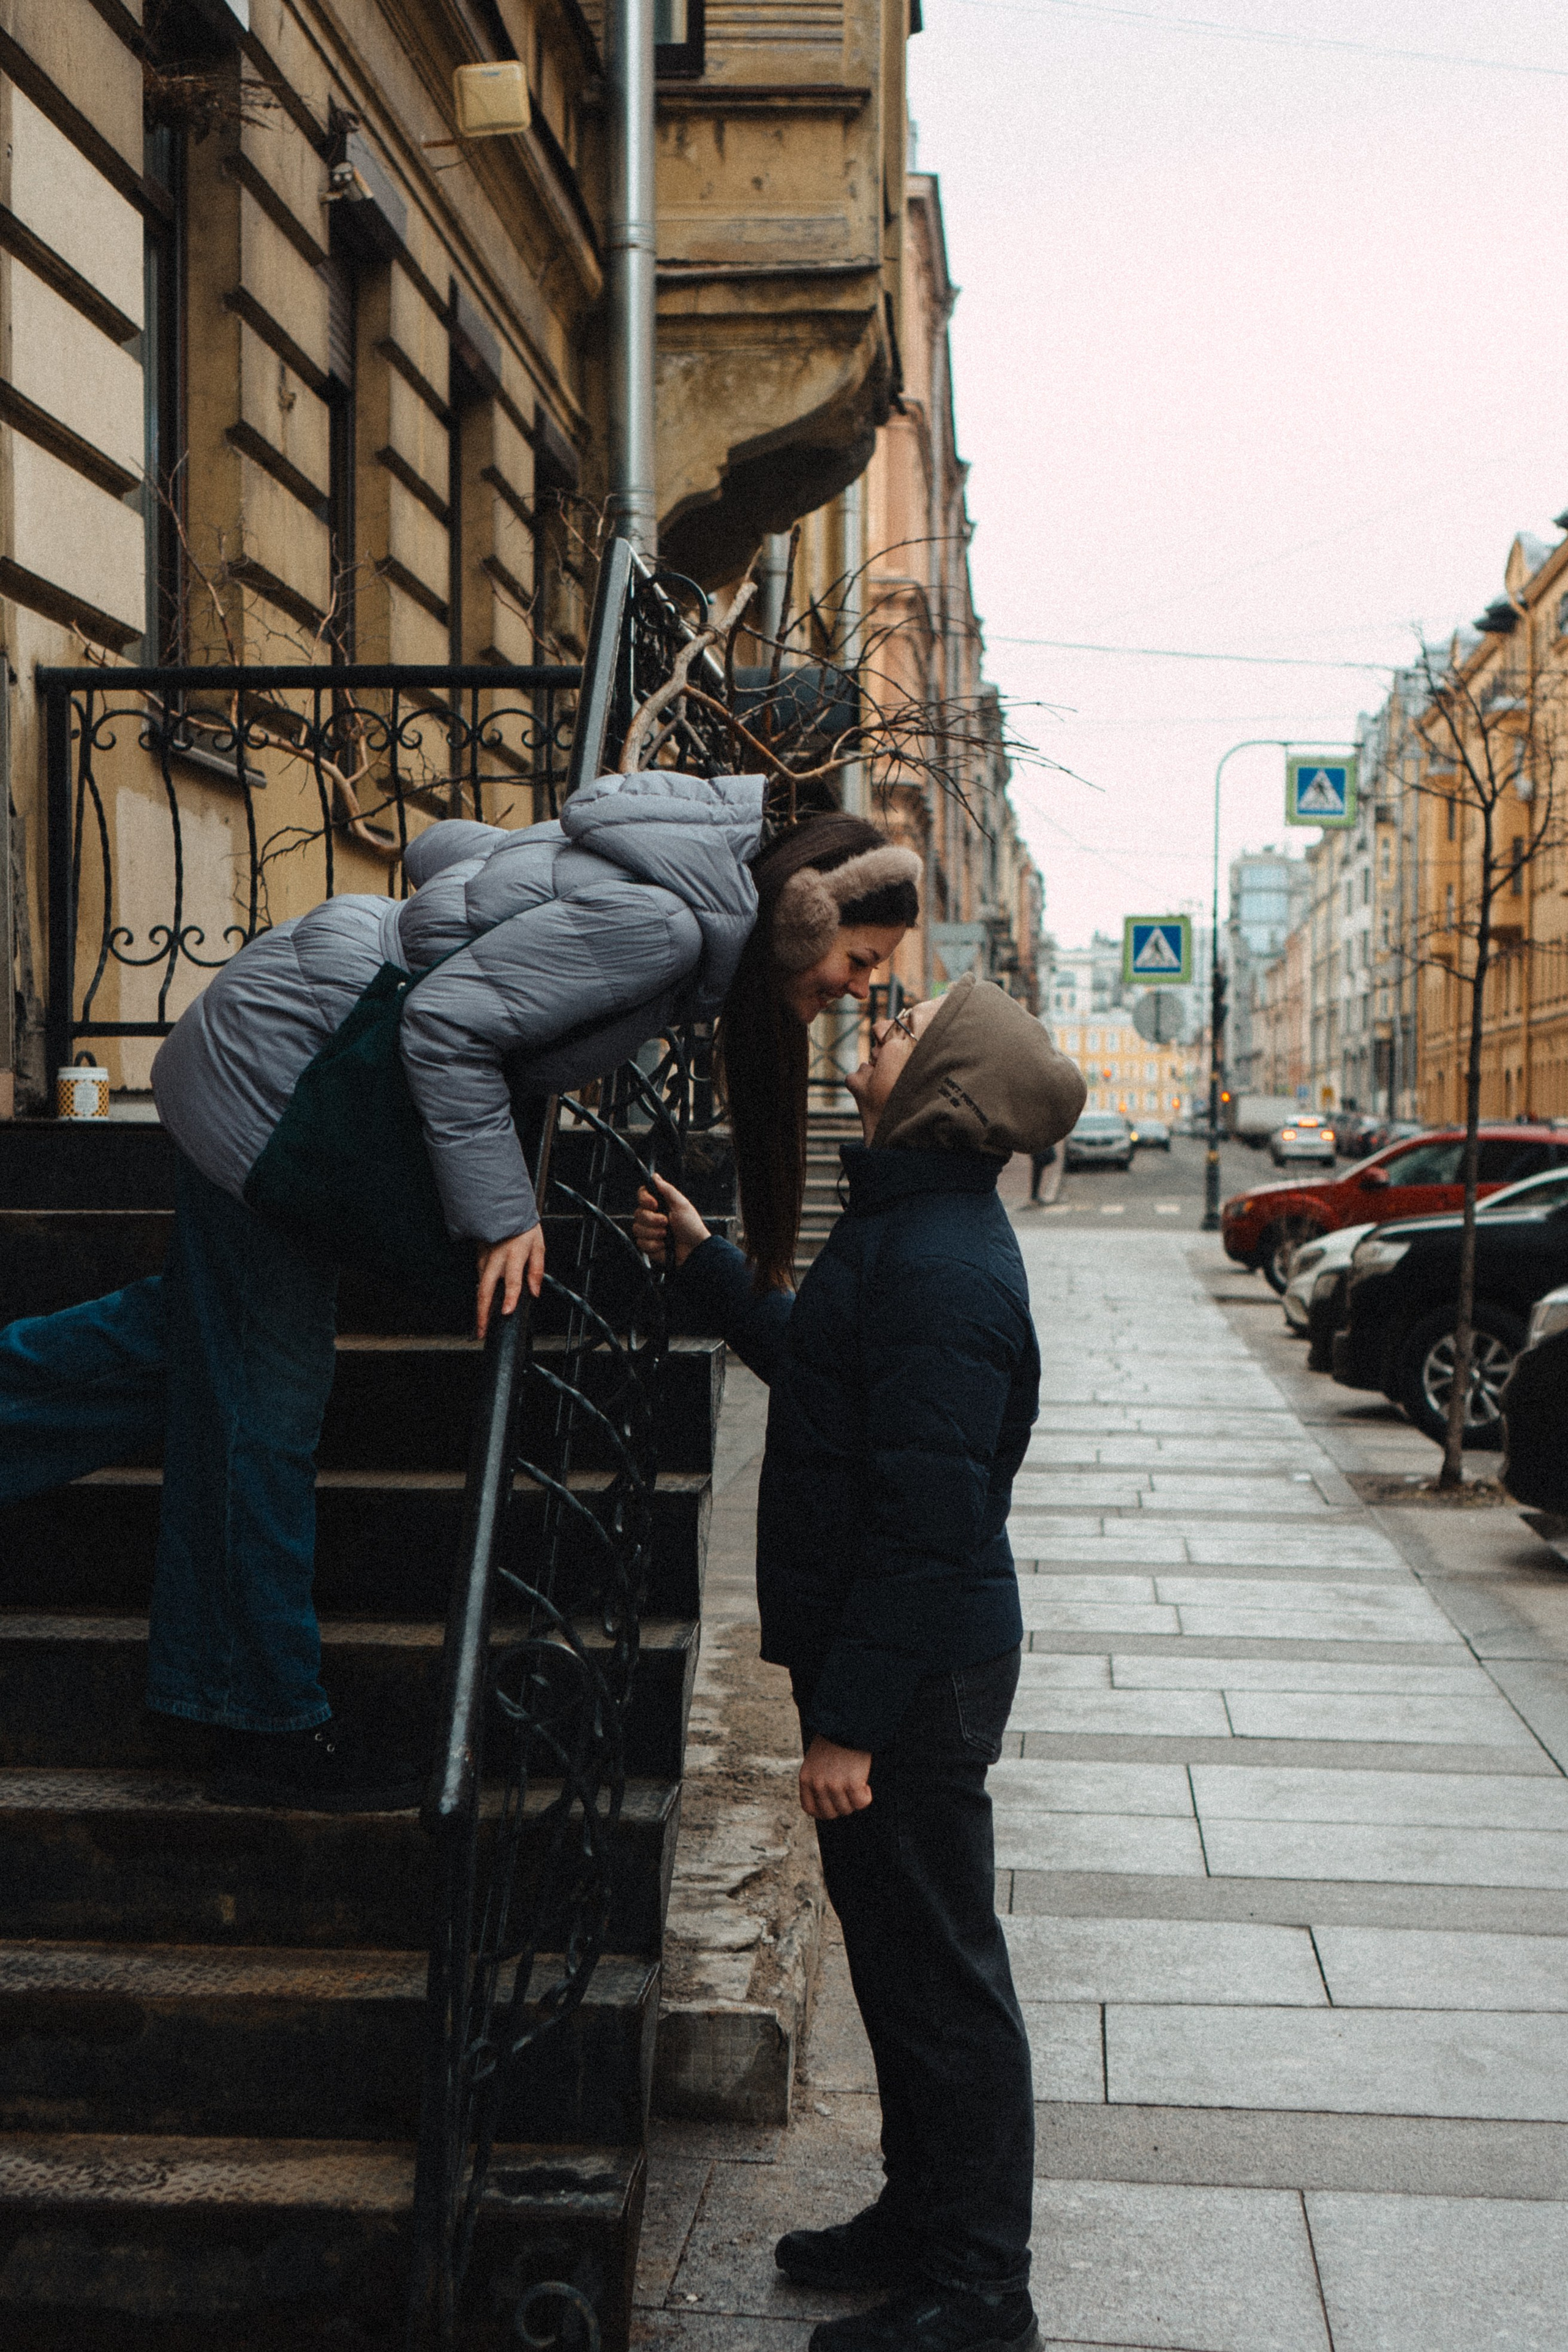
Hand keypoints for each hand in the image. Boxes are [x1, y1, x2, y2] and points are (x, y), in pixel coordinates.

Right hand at [475, 1223, 545, 1339]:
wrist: (503, 1206)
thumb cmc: (522, 1225)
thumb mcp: (538, 1245)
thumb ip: (536, 1270)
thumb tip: (535, 1292)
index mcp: (514, 1255)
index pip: (512, 1280)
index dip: (510, 1298)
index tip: (506, 1312)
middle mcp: (496, 1259)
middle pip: (486, 1290)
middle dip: (482, 1313)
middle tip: (482, 1331)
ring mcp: (485, 1258)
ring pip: (480, 1286)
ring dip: (479, 1306)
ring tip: (481, 1323)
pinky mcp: (479, 1256)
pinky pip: (479, 1277)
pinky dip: (480, 1291)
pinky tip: (482, 1302)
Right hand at [632, 1174, 710, 1268]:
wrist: (694, 1250)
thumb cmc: (691, 1226)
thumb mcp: (681, 1205)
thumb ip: (667, 1190)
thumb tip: (655, 1176)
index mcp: (659, 1204)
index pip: (642, 1195)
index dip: (644, 1199)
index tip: (654, 1205)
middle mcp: (652, 1216)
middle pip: (637, 1213)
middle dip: (652, 1220)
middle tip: (667, 1223)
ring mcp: (649, 1231)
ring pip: (637, 1229)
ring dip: (654, 1233)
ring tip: (667, 1236)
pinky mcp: (648, 1245)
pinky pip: (641, 1243)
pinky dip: (654, 1245)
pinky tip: (664, 1246)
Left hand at [799, 1734, 872, 1819]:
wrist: (848, 1723)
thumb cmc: (834, 1739)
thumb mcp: (815, 1760)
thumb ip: (817, 1779)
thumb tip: (827, 1800)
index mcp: (806, 1778)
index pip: (810, 1808)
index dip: (823, 1811)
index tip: (834, 1805)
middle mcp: (818, 1784)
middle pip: (830, 1813)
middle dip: (841, 1806)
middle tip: (849, 1792)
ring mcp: (834, 1785)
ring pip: (847, 1809)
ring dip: (854, 1799)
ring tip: (857, 1782)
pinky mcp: (852, 1783)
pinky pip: (861, 1802)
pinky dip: (866, 1796)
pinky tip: (865, 1784)